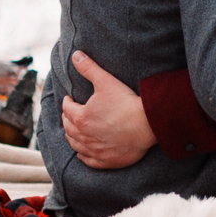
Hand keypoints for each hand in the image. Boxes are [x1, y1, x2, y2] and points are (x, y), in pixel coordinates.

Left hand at [60, 51, 156, 168]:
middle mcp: (84, 136)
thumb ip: (88, 68)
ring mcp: (95, 150)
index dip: (68, 102)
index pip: (67, 109)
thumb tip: (75, 55)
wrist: (148, 124)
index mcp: (81, 118)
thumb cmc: (126, 102)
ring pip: (75, 145)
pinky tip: (83, 152)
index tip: (70, 99)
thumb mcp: (106, 81)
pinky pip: (87, 160)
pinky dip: (82, 155)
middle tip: (70, 114)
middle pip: (68, 128)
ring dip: (72, 137)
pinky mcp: (105, 161)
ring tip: (74, 131)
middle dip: (67, 119)